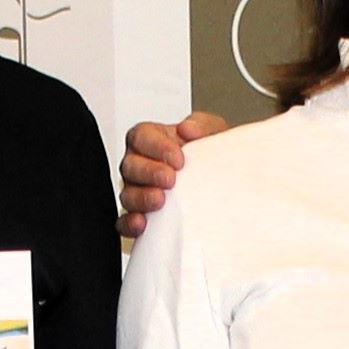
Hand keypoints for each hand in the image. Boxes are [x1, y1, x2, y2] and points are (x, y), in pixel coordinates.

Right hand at [120, 111, 222, 242]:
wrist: (223, 183)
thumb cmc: (210, 156)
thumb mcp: (213, 133)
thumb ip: (201, 125)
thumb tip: (188, 128)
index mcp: (153, 140)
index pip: (140, 136)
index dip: (155, 147)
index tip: (178, 158)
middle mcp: (142, 165)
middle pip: (129, 166)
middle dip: (149, 173)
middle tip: (170, 179)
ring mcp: (139, 191)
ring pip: (127, 194)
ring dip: (142, 198)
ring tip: (161, 201)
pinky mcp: (142, 216)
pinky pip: (126, 221)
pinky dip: (131, 223)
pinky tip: (143, 224)